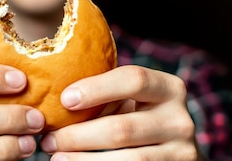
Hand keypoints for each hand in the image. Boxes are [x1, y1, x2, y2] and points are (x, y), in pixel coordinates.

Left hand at [40, 65, 205, 159]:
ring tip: (56, 157)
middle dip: (78, 135)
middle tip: (49, 139)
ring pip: (128, 160)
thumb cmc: (139, 116)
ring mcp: (182, 151)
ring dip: (84, 160)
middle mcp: (180, 118)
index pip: (134, 79)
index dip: (97, 88)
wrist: (174, 150)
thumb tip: (52, 94)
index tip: (64, 99)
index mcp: (169, 87)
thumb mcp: (132, 99)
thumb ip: (106, 92)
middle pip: (122, 128)